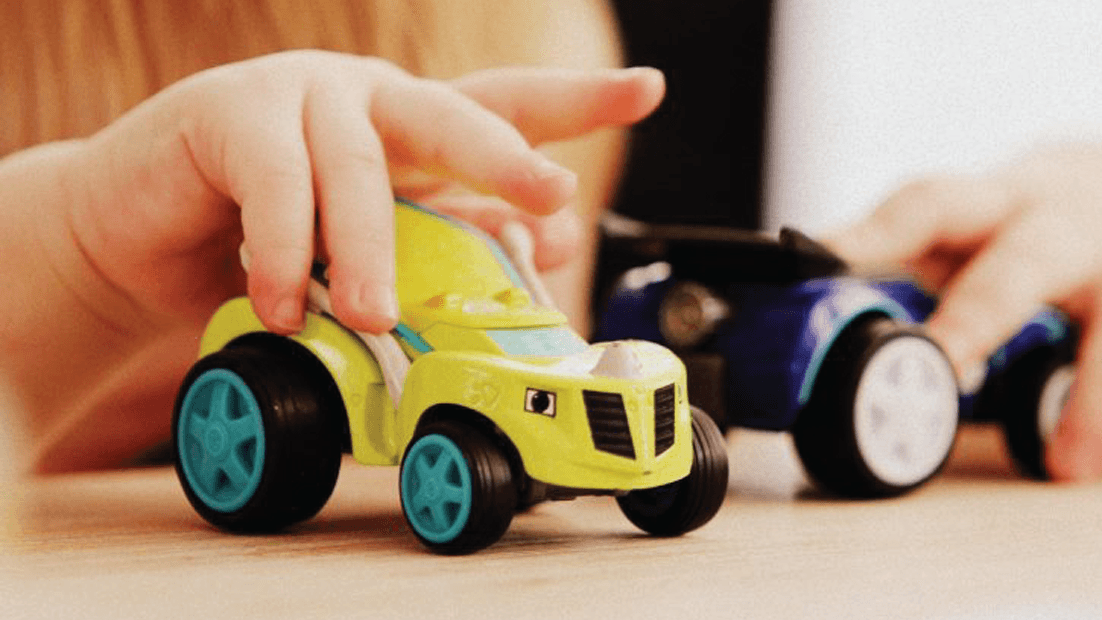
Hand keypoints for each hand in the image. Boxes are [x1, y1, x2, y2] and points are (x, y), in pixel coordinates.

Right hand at [68, 50, 663, 337]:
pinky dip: (286, 253)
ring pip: (361, 169)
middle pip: (454, 115)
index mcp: (414, 127)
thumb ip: (445, 241)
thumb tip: (541, 244)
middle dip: (507, 155)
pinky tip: (286, 302)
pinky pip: (275, 187)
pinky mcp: (228, 115)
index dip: (578, 99)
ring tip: (378, 315)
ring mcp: (300, 97)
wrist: (139, 242)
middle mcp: (369, 99)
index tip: (648, 89)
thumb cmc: (268, 245)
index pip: (507, 105)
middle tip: (549, 192)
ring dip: (374, 251)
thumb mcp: (370, 253)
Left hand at [827, 144, 1101, 481]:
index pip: (933, 202)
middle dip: (986, 311)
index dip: (879, 231)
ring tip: (1068, 465)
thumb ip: (900, 266)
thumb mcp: (965, 232)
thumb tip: (804, 309)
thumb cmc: (1027, 229)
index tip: (829, 259)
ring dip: (1101, 394)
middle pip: (1030, 256)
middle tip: (946, 365)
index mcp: (996, 206)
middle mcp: (1070, 225)